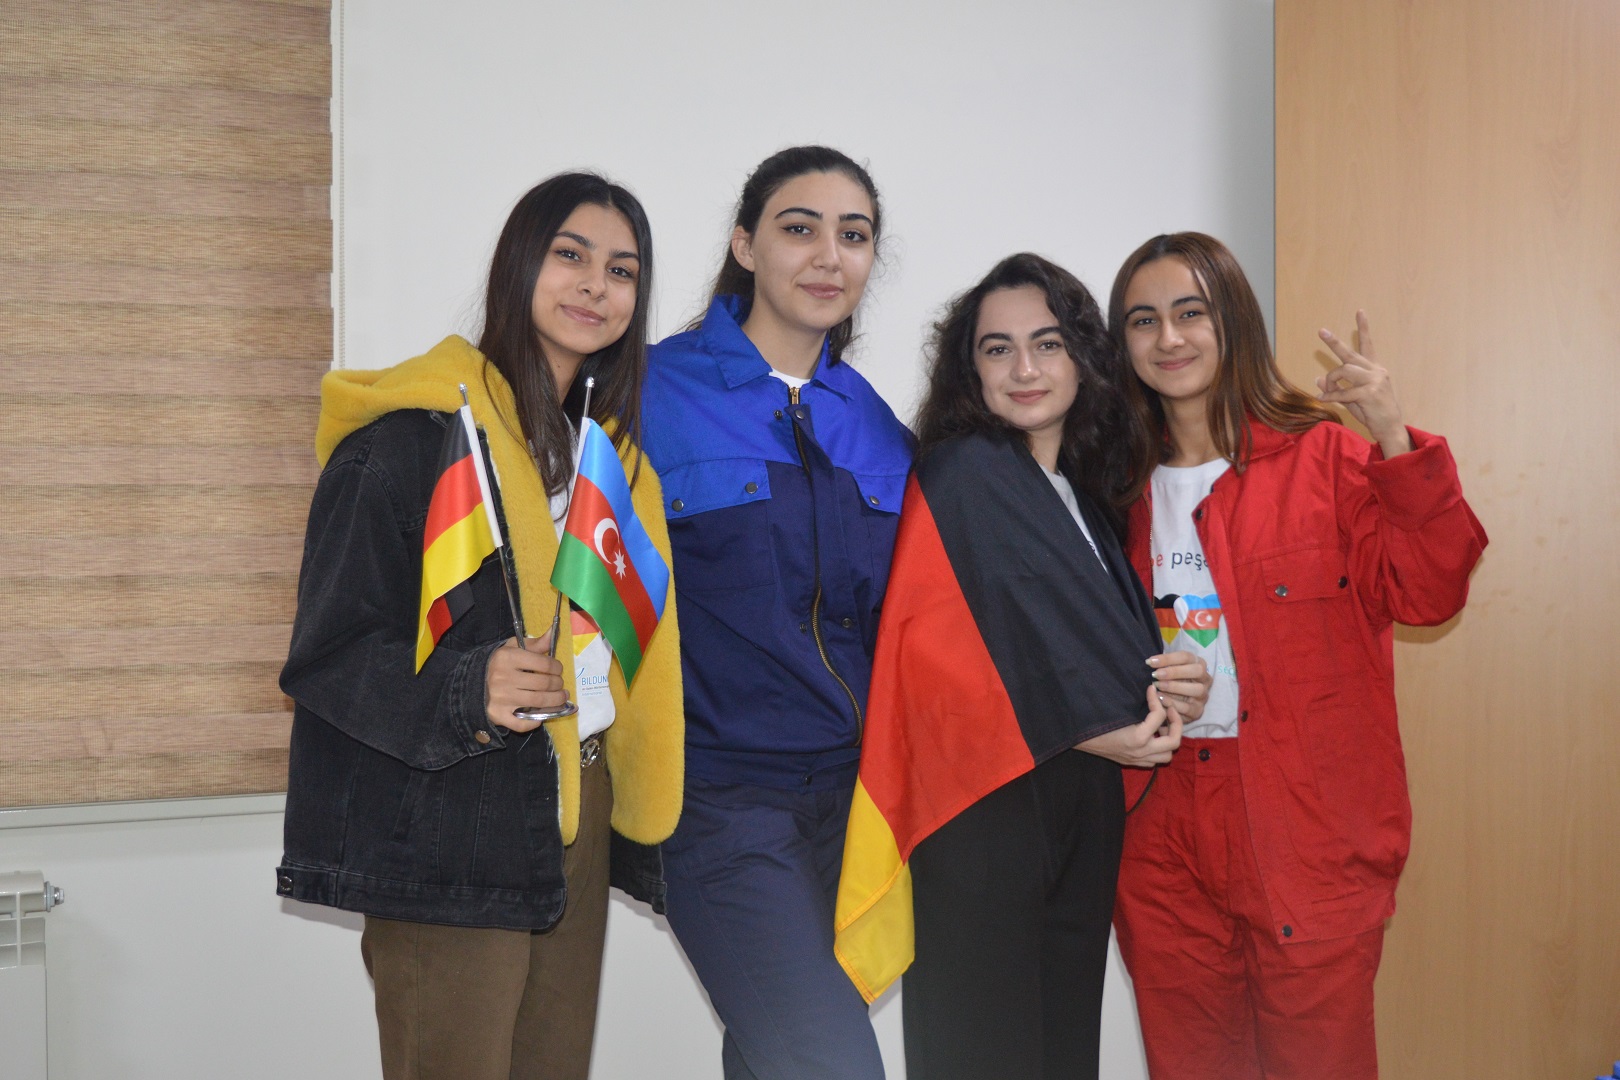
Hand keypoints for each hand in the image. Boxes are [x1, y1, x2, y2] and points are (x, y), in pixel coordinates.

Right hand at [485, 634, 565, 732]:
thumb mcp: (512, 648)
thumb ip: (535, 643)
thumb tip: (553, 632)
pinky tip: (540, 715)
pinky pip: (522, 723)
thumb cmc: (497, 663)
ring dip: (556, 701)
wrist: (469, 682)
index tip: (558, 670)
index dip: (557, 667)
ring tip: (561, 698)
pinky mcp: (498, 715)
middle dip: (558, 685)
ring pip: (538, 702)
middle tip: (560, 685)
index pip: (544, 664)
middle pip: (544, 683)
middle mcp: (504, 678)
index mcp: (508, 658)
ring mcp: (501, 698)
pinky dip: (534, 721)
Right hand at [1074, 685, 1182, 767]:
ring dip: (1169, 738)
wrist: (1079, 738)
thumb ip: (1135, 702)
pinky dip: (1158, 747)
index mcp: (1137, 738)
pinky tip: (1151, 734)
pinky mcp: (1133, 762)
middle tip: (1168, 708)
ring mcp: (1138, 759)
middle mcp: (1141, 751)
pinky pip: (1155, 759)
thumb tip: (1151, 688)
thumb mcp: (1115, 709)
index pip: (1159, 715)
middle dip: (1176, 722)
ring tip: (1162, 724)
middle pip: (1174, 740)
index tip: (1151, 689)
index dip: (1156, 698)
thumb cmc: (1095, 720)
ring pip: (1168, 755)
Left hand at [1148, 651, 1211, 721]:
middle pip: (1197, 671)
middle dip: (1175, 672)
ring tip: (1158, 686)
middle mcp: (1205, 679)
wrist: (1177, 704)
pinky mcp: (1198, 710)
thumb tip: (1150, 662)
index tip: (1150, 662)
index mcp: (1198, 664)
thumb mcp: (1169, 670)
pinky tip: (1161, 699)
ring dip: (1175, 687)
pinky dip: (1173, 703)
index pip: (1186, 657)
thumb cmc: (1172, 681)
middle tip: (1156, 674)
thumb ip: (1163, 665)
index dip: (1168, 658)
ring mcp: (1203, 695)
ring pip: (1196, 689)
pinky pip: (1188, 707)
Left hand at [1315, 310, 1411, 456]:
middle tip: (1321, 331)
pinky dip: (1331, 396)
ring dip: (1330, 380)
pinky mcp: (1369, 393)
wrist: (1390, 427)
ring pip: (1343, 370)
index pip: (1367, 345)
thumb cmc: (1373, 413)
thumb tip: (1317, 379)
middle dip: (1334, 342)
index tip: (1360, 311)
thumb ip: (1336, 388)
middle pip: (1351, 354)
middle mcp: (1376, 371)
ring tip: (1326, 390)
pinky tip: (1323, 399)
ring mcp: (1374, 380)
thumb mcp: (1352, 398)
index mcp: (1374, 369)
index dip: (1363, 328)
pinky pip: (1343, 391)